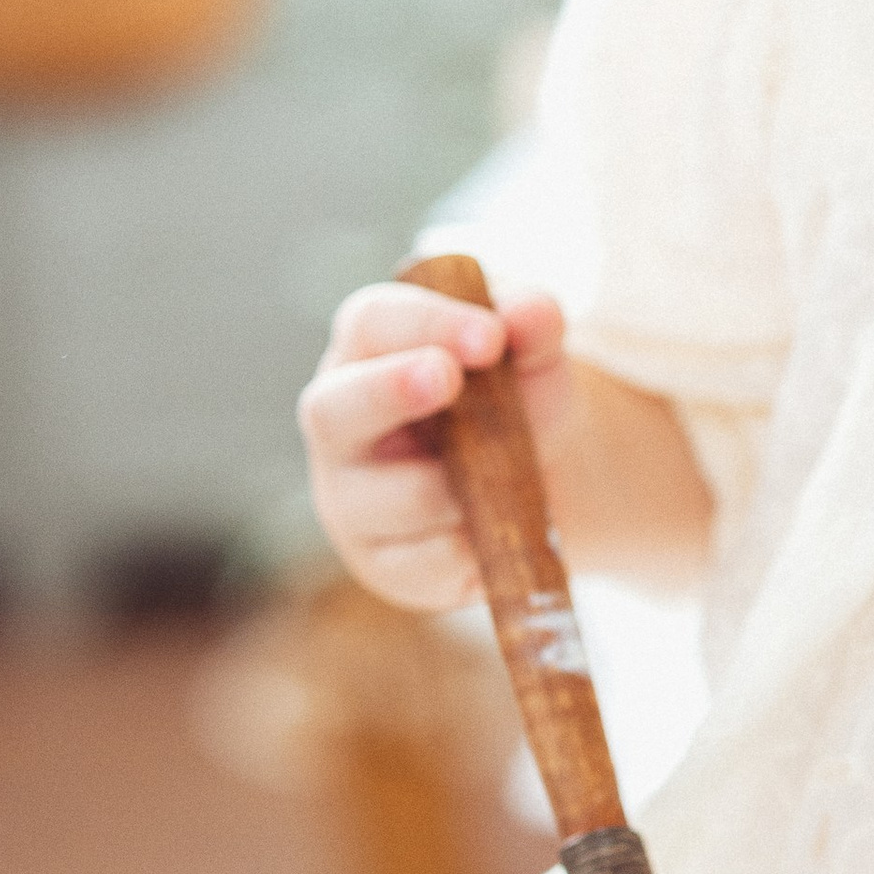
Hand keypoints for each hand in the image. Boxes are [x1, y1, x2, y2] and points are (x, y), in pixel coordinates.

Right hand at [299, 277, 574, 610]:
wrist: (541, 474)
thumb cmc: (515, 394)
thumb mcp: (534, 354)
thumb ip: (533, 325)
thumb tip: (529, 311)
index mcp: (369, 350)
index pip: (373, 323)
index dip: (426, 324)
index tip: (490, 335)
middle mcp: (343, 423)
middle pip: (333, 410)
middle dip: (388, 392)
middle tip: (445, 377)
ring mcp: (352, 499)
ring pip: (387, 499)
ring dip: (456, 485)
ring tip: (511, 472)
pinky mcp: (383, 562)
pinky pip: (424, 562)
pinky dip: (475, 545)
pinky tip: (504, 527)